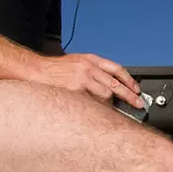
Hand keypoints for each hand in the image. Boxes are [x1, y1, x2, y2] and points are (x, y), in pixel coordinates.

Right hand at [29, 53, 143, 108]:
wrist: (34, 71)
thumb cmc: (53, 70)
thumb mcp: (76, 62)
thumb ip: (92, 71)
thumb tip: (110, 85)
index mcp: (90, 59)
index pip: (116, 69)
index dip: (129, 80)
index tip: (137, 89)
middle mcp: (88, 68)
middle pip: (115, 84)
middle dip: (129, 96)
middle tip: (138, 104)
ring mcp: (82, 79)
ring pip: (106, 95)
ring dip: (109, 104)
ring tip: (109, 109)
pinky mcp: (75, 91)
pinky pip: (92, 103)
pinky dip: (96, 108)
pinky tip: (96, 112)